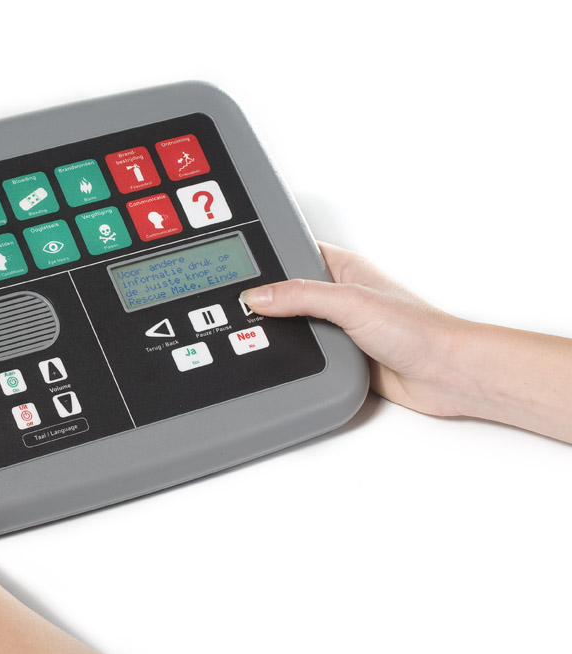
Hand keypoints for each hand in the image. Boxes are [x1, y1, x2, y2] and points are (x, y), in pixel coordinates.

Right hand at [240, 242, 571, 442]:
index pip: (290, 251)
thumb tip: (258, 295)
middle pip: (283, 293)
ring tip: (249, 333)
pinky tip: (279, 359)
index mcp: (341, 267)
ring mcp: (336, 327)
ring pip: (291, 326)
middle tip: (234, 306)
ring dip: (278, 334)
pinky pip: (303, 355)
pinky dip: (292, 359)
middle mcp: (337, 295)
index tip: (234, 267)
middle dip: (264, 301)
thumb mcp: (351, 304)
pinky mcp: (338, 357)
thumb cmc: (419, 331)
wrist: (446, 376)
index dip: (263, 257)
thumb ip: (301, 297)